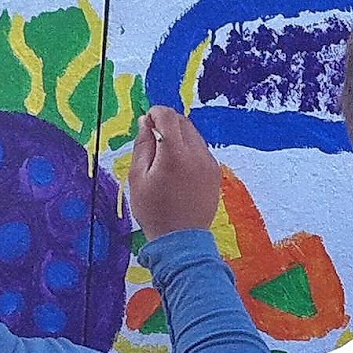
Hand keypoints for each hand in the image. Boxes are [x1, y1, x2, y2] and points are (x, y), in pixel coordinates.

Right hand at [127, 106, 220, 238]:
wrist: (180, 240)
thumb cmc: (154, 211)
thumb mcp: (138, 178)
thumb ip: (143, 145)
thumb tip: (146, 122)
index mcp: (174, 154)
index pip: (168, 116)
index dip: (155, 113)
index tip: (147, 121)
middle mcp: (196, 154)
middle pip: (183, 121)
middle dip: (167, 123)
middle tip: (153, 139)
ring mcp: (209, 163)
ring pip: (193, 134)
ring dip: (178, 136)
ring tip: (164, 158)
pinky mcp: (214, 172)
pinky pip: (201, 150)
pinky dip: (189, 150)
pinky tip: (178, 168)